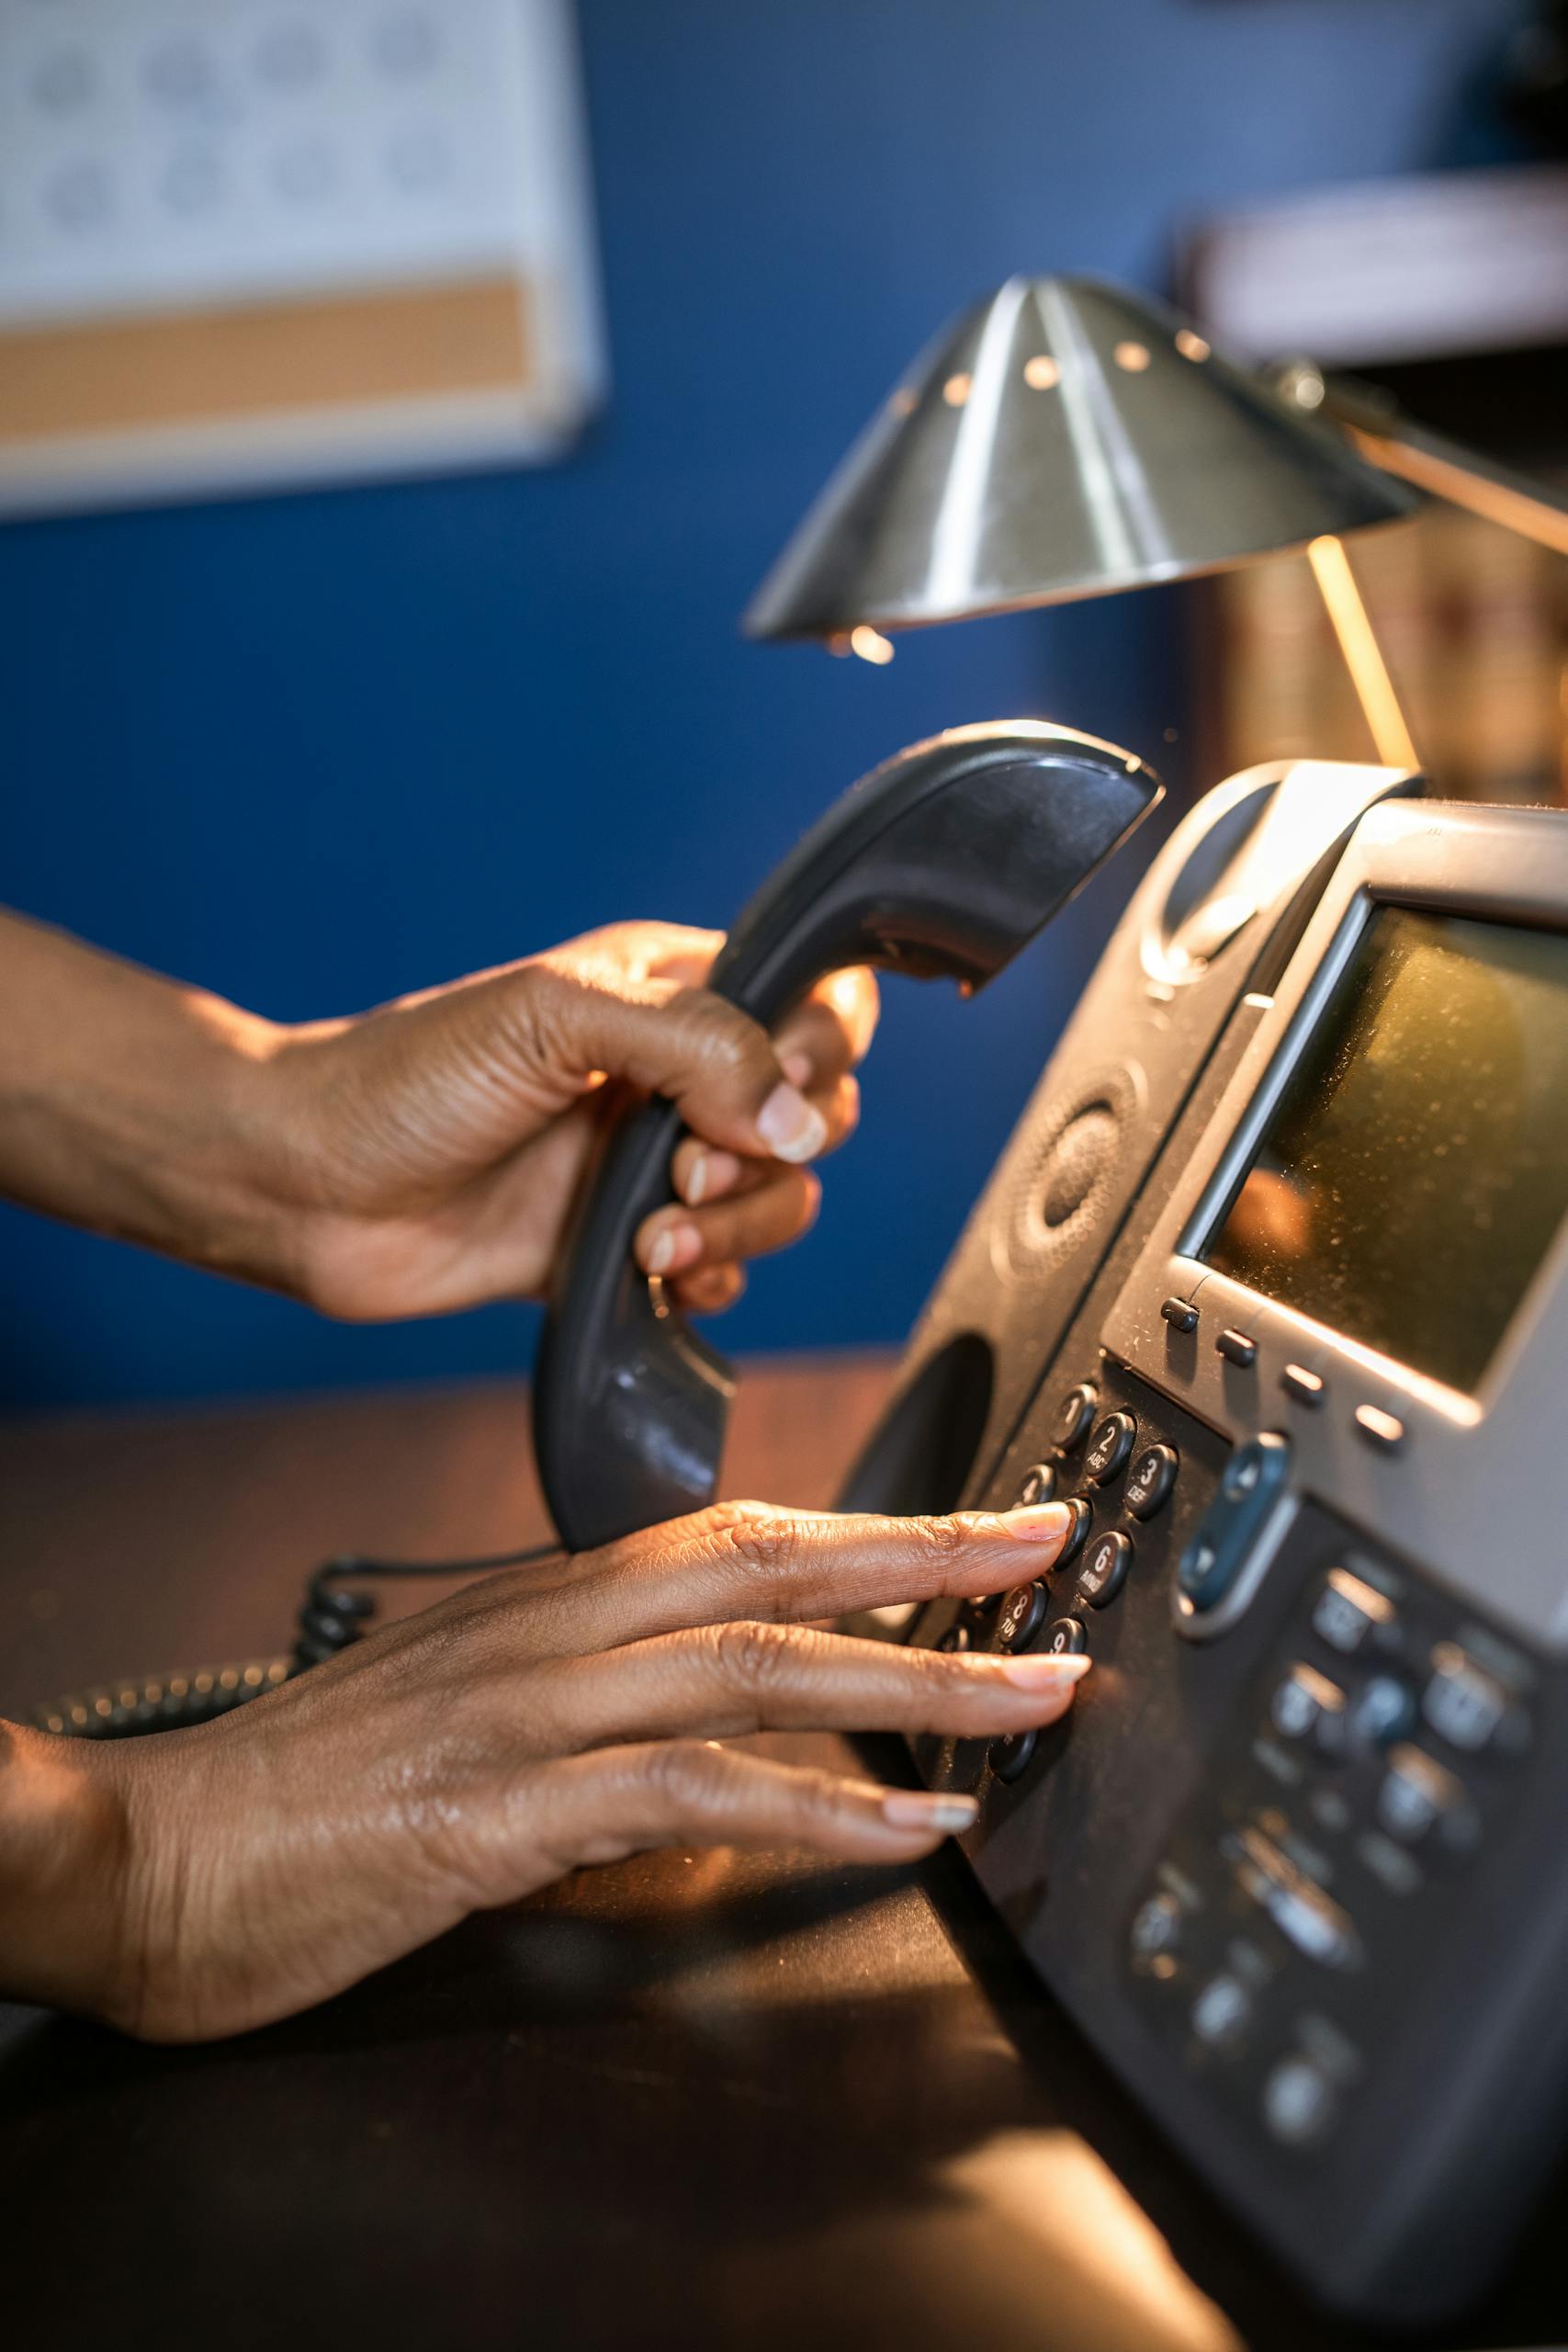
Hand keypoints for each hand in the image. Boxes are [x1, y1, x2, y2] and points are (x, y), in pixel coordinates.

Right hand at [2, 1500, 1080, 2040]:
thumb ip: (582, 1702)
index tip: (983, 1531)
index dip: (873, 1529)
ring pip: (759, 1662)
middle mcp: (552, 1632)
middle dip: (930, 1557)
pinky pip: (694, 1791)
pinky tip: (909, 1825)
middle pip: (772, 1562)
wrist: (155, 1852)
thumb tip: (697, 1738)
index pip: (738, 1532)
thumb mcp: (462, 1712)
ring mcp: (531, 1712)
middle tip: (1053, 1552)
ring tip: (1035, 1698)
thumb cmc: (305, 1789)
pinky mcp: (505, 1810)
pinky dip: (819, 1803)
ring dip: (917, 1679)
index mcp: (544, 1599)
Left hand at [267, 922, 878, 1320]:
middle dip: (772, 1157)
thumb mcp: (555, 1018)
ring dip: (737, 1229)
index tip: (764, 1092)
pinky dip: (706, 1280)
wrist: (306, 1188)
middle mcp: (676, 1074)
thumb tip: (797, 1119)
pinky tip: (644, 1278)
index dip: (819, 1053)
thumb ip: (696, 1043)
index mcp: (671, 990)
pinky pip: (721, 1271)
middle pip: (816, 1115)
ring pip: (778, 1200)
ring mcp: (651, 1163)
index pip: (817, 1003)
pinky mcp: (622, 1248)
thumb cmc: (407, 1079)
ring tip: (648, 1241)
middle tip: (681, 1167)